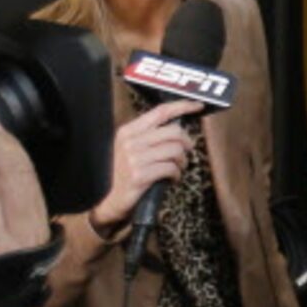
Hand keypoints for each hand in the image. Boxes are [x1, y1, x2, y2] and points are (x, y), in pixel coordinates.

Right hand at [93, 99, 206, 229]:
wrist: (109, 200)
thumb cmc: (125, 173)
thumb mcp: (130, 148)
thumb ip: (150, 136)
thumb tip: (178, 127)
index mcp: (128, 131)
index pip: (160, 112)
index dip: (182, 106)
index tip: (198, 106)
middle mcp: (130, 142)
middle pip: (174, 131)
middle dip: (187, 142)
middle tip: (186, 152)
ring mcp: (134, 159)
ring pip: (175, 150)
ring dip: (182, 161)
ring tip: (177, 168)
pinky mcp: (140, 175)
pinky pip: (171, 168)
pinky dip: (177, 174)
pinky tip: (172, 178)